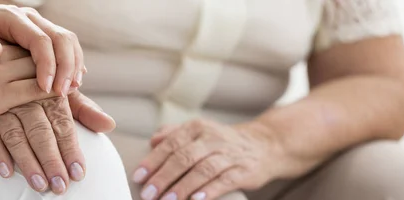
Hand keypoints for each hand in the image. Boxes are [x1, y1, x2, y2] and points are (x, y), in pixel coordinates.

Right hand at [0, 91, 115, 193]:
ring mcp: (0, 102)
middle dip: (52, 160)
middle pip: (41, 130)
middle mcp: (25, 93)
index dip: (70, 149)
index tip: (79, 172)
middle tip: (61, 186)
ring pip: (16, 134)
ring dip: (27, 162)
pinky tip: (6, 172)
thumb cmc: (29, 78)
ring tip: (40, 185)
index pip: (62, 123)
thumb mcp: (56, 89)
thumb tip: (110, 125)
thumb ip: (83, 109)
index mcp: (48, 88)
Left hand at [133, 119, 282, 199]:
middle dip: (163, 176)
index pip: (171, 143)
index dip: (153, 160)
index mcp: (197, 128)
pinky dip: (210, 190)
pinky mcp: (244, 170)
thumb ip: (174, 134)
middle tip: (148, 193)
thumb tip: (152, 141)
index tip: (138, 176)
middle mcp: (213, 138)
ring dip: (183, 186)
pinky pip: (225, 180)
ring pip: (203, 169)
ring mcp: (230, 154)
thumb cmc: (221, 142)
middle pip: (184, 157)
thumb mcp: (198, 132)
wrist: (264, 145)